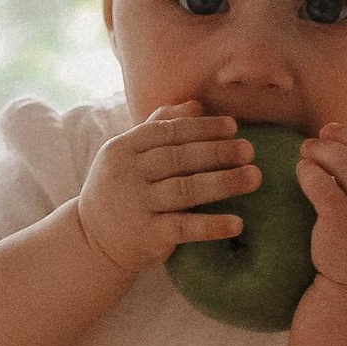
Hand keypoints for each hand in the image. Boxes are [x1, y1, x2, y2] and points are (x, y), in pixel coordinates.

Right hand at [75, 104, 259, 276]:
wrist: (92, 242)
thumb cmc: (119, 191)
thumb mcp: (128, 156)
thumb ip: (159, 127)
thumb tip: (196, 104)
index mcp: (122, 148)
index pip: (167, 132)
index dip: (202, 128)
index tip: (233, 127)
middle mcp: (126, 174)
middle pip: (179, 158)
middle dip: (217, 151)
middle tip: (250, 150)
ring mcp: (136, 205)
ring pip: (185, 189)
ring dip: (224, 182)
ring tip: (254, 177)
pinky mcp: (146, 236)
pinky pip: (184, 227)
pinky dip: (212, 225)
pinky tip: (238, 224)